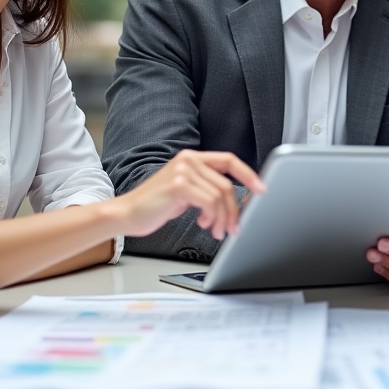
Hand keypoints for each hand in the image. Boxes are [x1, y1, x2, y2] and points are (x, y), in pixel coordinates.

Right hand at [114, 150, 264, 240]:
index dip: (248, 174)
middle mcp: (189, 159)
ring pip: (220, 195)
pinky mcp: (179, 185)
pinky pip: (209, 202)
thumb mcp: (185, 193)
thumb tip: (233, 204)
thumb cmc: (154, 206)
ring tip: (215, 230)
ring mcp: (183, 170)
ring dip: (222, 218)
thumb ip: (206, 190)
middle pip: (227, 184)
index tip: (262, 189)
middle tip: (234, 228)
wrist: (126, 214)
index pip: (229, 160)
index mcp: (192, 158)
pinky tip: (203, 224)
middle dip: (235, 210)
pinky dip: (211, 217)